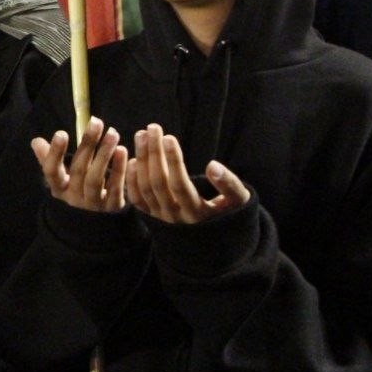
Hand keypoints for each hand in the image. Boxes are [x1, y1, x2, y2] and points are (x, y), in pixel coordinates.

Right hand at [30, 116, 126, 211]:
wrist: (98, 215)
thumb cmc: (78, 184)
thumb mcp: (62, 173)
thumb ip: (49, 157)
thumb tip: (36, 142)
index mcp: (59, 188)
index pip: (51, 171)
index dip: (55, 153)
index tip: (61, 133)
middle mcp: (73, 198)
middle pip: (78, 170)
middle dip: (88, 144)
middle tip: (97, 122)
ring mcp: (93, 204)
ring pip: (96, 178)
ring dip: (104, 154)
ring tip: (112, 133)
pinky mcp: (112, 206)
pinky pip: (115, 187)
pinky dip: (119, 169)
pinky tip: (122, 150)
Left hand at [125, 123, 248, 223]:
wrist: (215, 243)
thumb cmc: (230, 214)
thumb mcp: (238, 202)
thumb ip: (229, 184)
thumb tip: (213, 166)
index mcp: (198, 215)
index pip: (180, 185)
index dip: (173, 161)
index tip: (169, 137)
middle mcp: (176, 219)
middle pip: (159, 183)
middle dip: (154, 154)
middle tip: (152, 128)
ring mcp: (162, 220)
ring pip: (146, 189)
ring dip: (141, 160)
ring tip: (142, 135)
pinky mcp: (152, 220)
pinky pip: (137, 201)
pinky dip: (132, 180)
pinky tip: (132, 159)